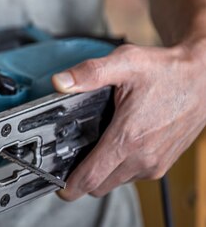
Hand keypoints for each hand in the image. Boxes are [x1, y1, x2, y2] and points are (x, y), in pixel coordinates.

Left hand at [51, 43, 205, 199]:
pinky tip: (117, 142)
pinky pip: (131, 175)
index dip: (69, 185)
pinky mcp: (163, 164)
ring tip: (96, 144)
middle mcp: (143, 158)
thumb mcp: (124, 63)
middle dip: (82, 176)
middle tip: (71, 154)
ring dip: (102, 170)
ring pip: (115, 181)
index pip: (91, 178)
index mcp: (128, 138)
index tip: (56, 183)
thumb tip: (60, 82)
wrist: (202, 77)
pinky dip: (119, 166)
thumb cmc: (166, 71)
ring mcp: (155, 164)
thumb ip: (88, 74)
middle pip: (99, 185)